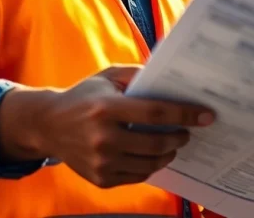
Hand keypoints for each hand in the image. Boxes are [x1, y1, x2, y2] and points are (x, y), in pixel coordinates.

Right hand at [0, 65, 215, 188]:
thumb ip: (137, 75)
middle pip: (156, 143)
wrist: (47, 126)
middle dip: (179, 138)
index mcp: (105, 108)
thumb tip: (171, 79)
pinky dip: (150, 166)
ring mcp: (101, 162)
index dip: (184, 114)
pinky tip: (152, 155)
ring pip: (150, 164)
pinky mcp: (100, 179)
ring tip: (172, 144)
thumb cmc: (82, 97)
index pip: (154, 113)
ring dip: (168, 154)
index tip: (206, 116)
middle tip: (187, 132)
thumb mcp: (106, 77)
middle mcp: (102, 138)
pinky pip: (137, 176)